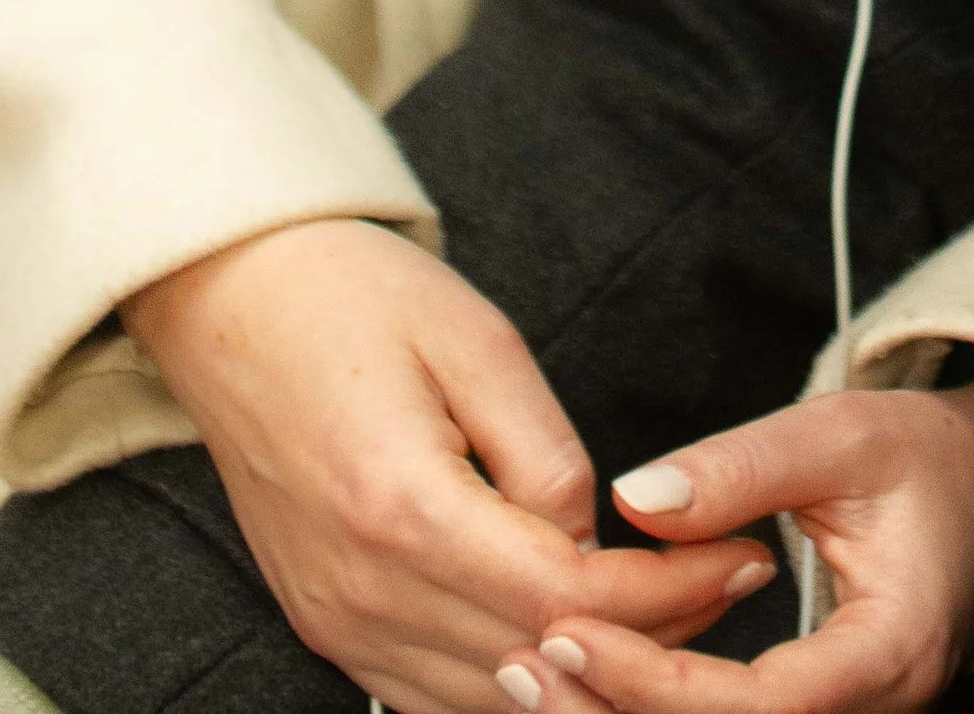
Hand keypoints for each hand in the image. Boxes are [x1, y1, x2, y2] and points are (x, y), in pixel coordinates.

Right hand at [124, 220, 775, 713]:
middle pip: (537, 662)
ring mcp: (337, 621)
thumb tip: (593, 542)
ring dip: (585, 678)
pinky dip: (512, 689)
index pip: (568, 596)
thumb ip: (545, 454)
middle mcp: (363, 589)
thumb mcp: (478, 342)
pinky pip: (431, 697)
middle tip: (733, 590)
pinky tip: (574, 648)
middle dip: (652, 638)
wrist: (231, 304)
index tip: (742, 559)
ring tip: (674, 617)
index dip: (669, 592)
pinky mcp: (326, 626)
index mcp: (404, 507)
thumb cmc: (357, 300)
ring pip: (487, 703)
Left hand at [499, 366, 973, 713]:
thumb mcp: (843, 433)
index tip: (566, 630)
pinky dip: (652, 713)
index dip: (653, 684)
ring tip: (529, 672)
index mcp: (890, 651)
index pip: (759, 707)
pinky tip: (585, 684)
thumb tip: (633, 500)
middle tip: (522, 658)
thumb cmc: (925, 460)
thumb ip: (743, 466)